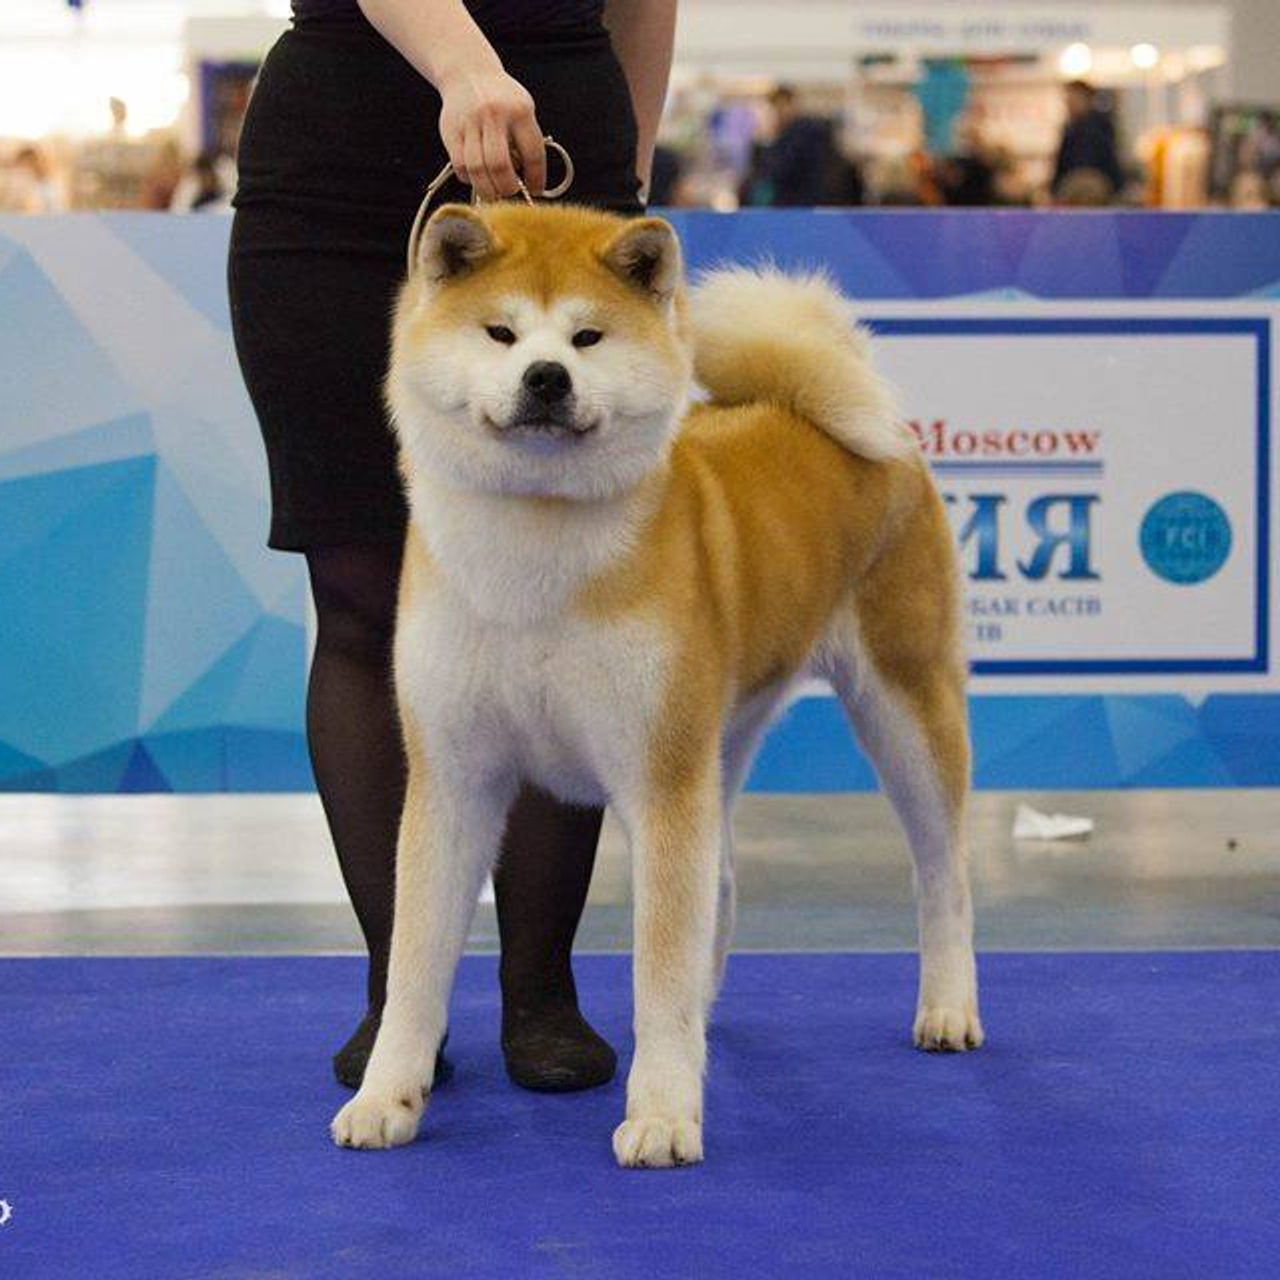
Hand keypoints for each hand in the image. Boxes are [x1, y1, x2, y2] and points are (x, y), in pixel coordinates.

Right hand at [437, 64, 545, 199]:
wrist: (467, 73)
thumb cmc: (501, 99)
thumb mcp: (522, 109)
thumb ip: (527, 140)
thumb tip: (528, 180)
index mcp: (519, 111)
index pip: (533, 154)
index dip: (536, 178)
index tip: (536, 190)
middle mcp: (494, 115)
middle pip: (500, 165)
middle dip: (508, 187)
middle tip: (510, 191)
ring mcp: (470, 122)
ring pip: (477, 168)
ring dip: (488, 189)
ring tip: (494, 192)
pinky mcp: (451, 131)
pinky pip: (460, 165)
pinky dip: (469, 179)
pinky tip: (477, 178)